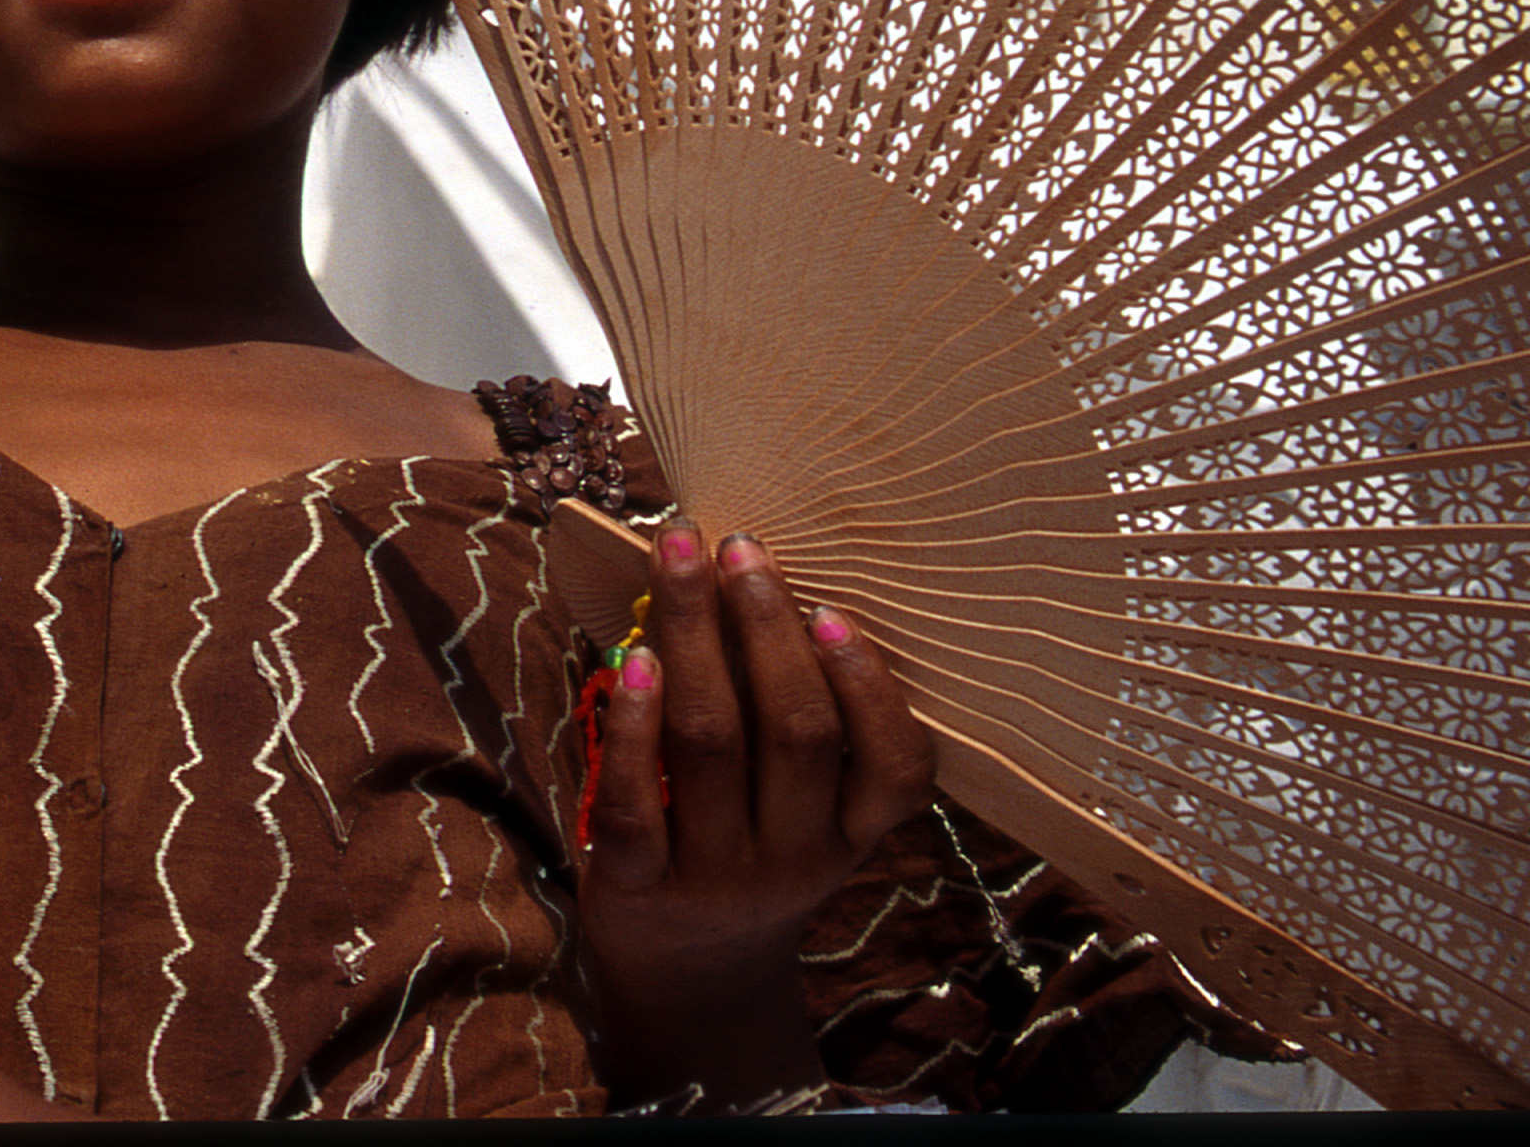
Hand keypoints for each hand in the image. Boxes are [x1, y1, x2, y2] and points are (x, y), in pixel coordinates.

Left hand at [575, 525, 936, 1111]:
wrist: (686, 982)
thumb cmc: (746, 859)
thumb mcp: (801, 820)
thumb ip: (800, 735)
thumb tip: (756, 584)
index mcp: (848, 837)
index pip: (896, 772)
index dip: (870, 688)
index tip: (834, 608)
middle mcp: (794, 860)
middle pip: (795, 731)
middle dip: (766, 627)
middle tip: (740, 547)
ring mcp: (716, 877)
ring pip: (713, 745)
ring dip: (697, 644)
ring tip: (682, 566)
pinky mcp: (638, 888)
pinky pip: (634, 799)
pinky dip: (633, 724)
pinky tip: (635, 660)